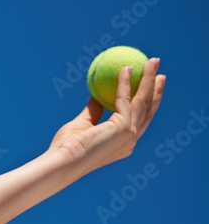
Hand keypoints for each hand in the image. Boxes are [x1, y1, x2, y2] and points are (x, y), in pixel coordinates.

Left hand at [47, 56, 164, 175]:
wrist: (63, 162)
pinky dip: (125, 82)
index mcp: (123, 142)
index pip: (140, 119)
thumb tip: (94, 97)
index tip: (151, 85)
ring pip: (144, 101)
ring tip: (153, 61)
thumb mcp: (80, 125)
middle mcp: (131, 140)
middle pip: (149, 109)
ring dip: (149, 79)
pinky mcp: (123, 128)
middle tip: (159, 71)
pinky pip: (125, 99)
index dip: (148, 102)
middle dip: (156, 89)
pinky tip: (126, 68)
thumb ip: (92, 112)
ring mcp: (130, 134)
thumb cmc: (66, 148)